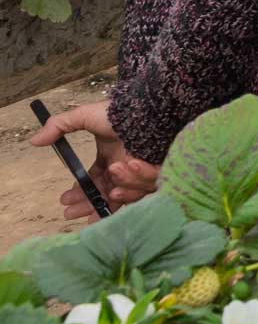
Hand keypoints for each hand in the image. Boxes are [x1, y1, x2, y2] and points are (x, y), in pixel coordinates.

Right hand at [29, 99, 159, 219]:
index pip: (95, 182)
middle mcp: (126, 167)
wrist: (148, 110)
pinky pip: (146, 187)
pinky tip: (124, 182)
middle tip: (71, 213)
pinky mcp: (158, 172)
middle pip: (107, 195)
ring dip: (113, 197)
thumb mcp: (85, 116)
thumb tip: (34, 140)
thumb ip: (60, 126)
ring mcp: (142, 171)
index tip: (65, 201)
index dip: (81, 193)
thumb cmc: (118, 113)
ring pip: (126, 195)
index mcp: (110, 158)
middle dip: (89, 205)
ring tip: (109, 194)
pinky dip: (135, 185)